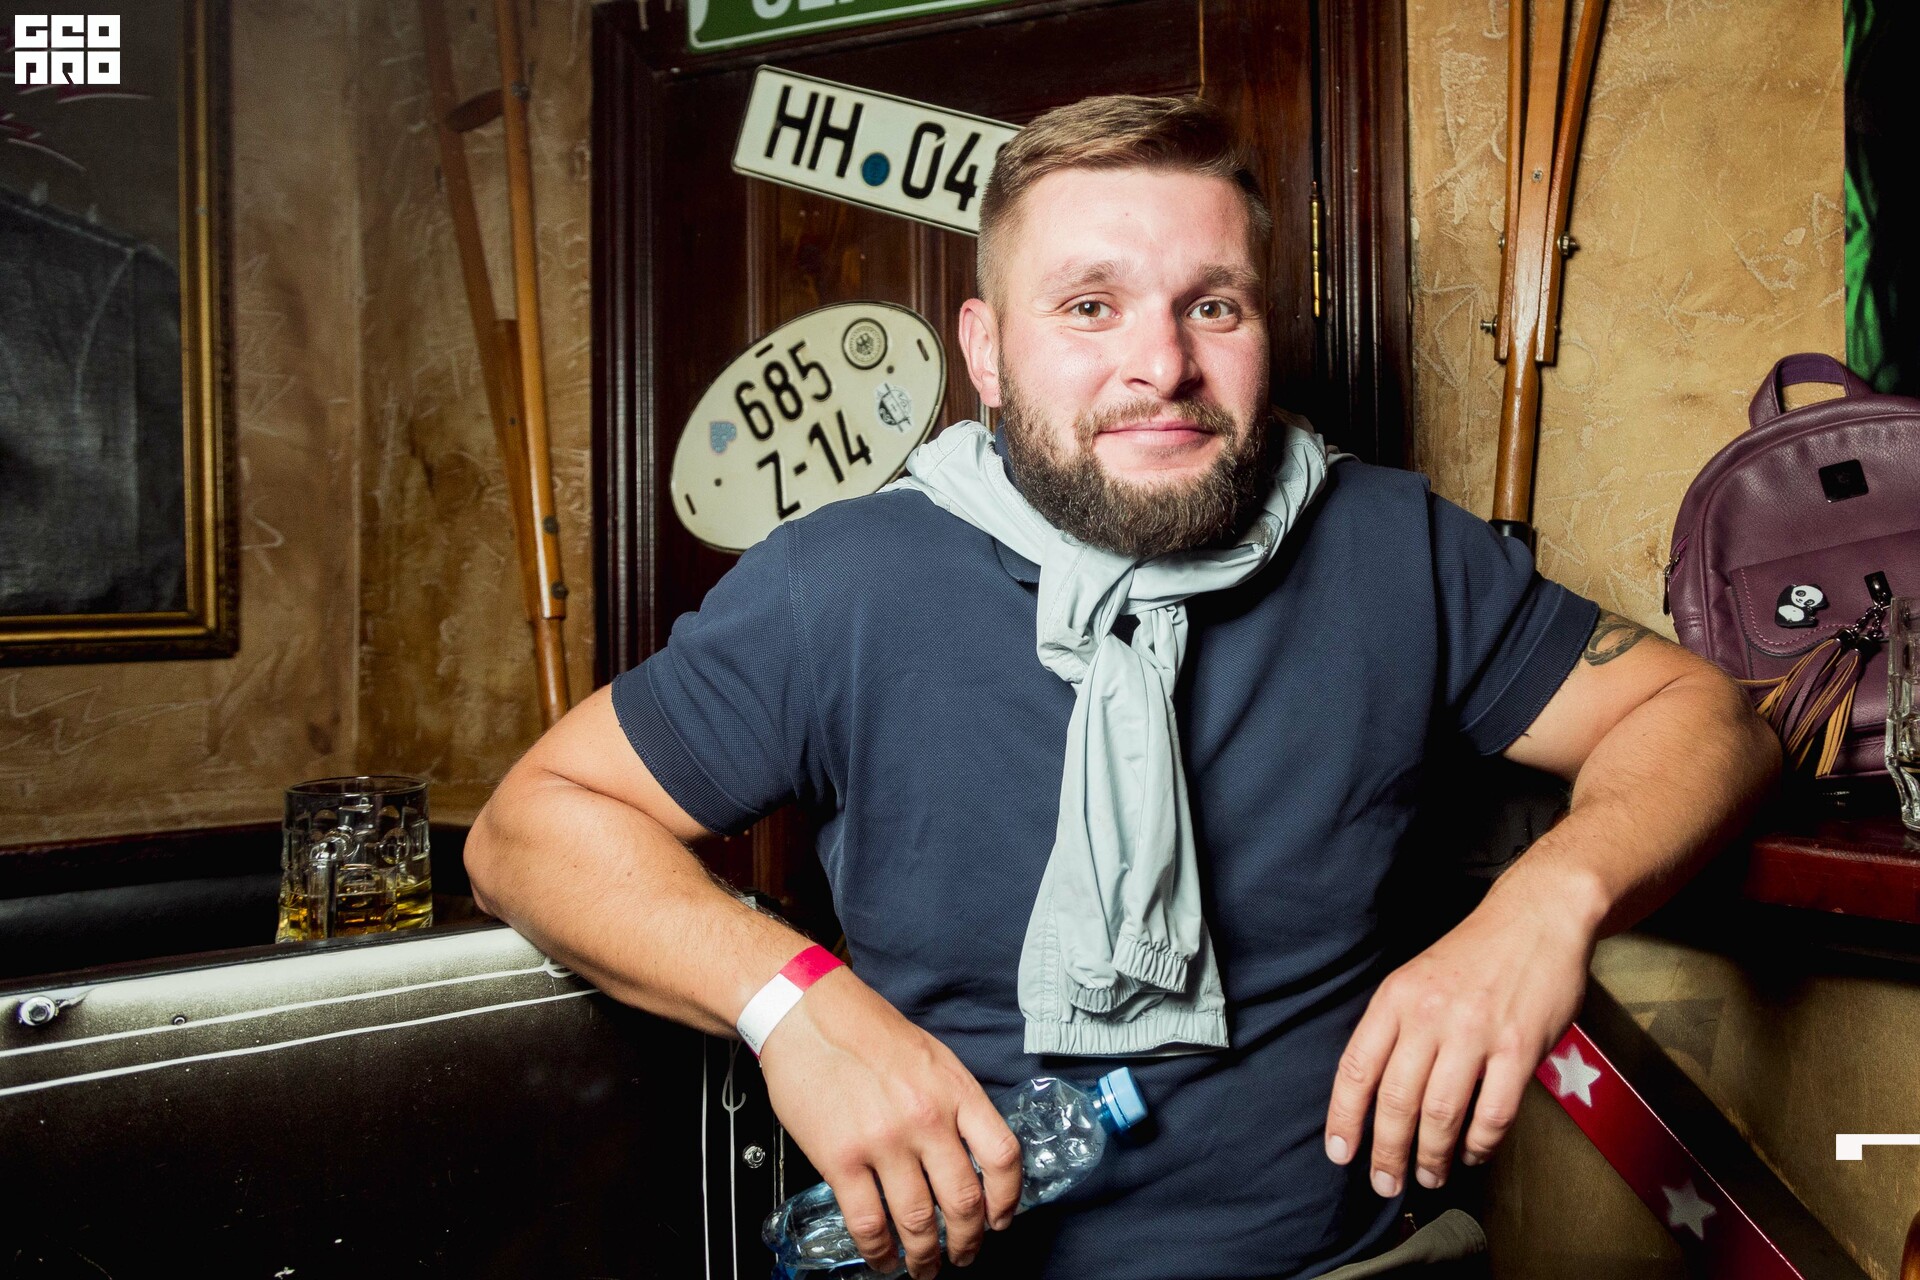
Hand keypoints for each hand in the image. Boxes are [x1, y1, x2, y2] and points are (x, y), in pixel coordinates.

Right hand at [758, 970, 1023, 1277]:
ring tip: (923, 1267)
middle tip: (962, 1254)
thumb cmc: (866, 1031)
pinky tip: (883, 1257)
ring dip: (924, 1257)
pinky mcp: (841, 1159)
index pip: (1002, 1157)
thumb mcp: (933, 1057)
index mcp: (956, 1091)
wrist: (806, 1014)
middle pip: (963, 1201)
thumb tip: (971, 1153)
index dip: (1007, 1199)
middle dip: (967, 1241)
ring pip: (918, 1222)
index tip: (1001, 1219)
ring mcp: (884, 1142)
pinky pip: (868, 1223)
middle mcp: (926, 1119)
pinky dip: (879, 1251)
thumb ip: (955, 1104)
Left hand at [1323, 868, 1598, 1194]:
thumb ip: (1396, 1027)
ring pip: (1441, 1114)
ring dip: (1431, 1156)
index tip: (1340, 1154)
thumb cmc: (1473, 954)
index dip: (1343, 1117)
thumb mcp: (1415, 978)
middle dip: (1386, 1152)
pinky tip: (1472, 1154)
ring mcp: (1475, 1032)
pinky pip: (1492, 1113)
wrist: (1536, 917)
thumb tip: (1374, 1093)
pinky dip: (1479, 1144)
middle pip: (1396, 1100)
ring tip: (1428, 1176)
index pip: (1356, 1067)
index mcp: (1395, 997)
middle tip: (1385, 1184)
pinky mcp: (1518, 1048)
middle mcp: (1428, 1015)